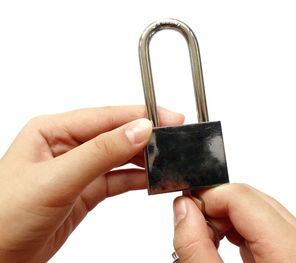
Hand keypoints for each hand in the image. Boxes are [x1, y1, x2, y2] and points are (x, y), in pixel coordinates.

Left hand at [0, 106, 183, 262]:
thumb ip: (101, 152)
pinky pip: (118, 179)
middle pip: (116, 134)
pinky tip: (152, 179)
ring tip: (169, 160)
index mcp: (53, 131)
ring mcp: (78, 169)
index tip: (169, 119)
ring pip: (120, 158)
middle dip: (147, 137)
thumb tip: (139, 130)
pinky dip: (137, 180)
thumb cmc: (4, 215)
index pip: (106, 116)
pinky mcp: (86, 191)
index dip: (140, 116)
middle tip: (175, 140)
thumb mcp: (56, 178)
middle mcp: (67, 146)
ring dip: (144, 159)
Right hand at [173, 184, 295, 262]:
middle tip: (194, 234)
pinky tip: (224, 247)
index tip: (185, 212)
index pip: (239, 195)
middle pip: (247, 199)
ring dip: (223, 220)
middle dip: (213, 210)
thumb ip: (195, 246)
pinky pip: (260, 223)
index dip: (206, 199)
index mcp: (292, 253)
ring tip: (208, 244)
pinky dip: (235, 230)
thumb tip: (183, 208)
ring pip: (253, 208)